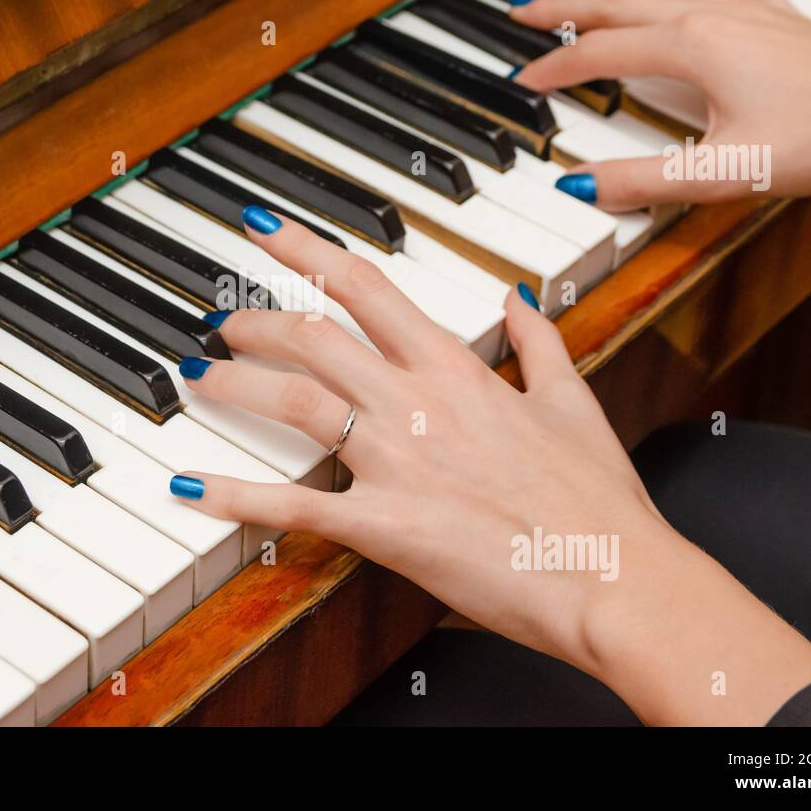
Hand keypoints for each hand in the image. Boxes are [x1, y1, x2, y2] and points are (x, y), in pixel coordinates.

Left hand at [172, 211, 810, 723]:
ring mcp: (398, 460)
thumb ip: (539, 342)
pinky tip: (190, 486)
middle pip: (314, 335)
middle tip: (219, 320)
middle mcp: (418, 401)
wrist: (620, 577)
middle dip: (256, 320)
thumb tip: (520, 296)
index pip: (369, 287)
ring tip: (199, 376)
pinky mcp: (385, 524)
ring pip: (296, 399)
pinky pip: (295, 504)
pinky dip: (235, 495)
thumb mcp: (574, 402)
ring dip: (236, 382)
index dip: (310, 252)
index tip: (270, 232)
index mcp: (459, 368)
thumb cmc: (600, 500)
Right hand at [510, 0, 810, 209]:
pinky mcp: (782, 22)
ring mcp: (748, 15)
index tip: (523, 78)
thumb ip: (643, 180)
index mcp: (690, 48)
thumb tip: (579, 186)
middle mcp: (713, 19)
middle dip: (566, 5)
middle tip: (525, 4)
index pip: (600, 54)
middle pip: (621, 4)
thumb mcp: (722, 172)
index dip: (555, 67)